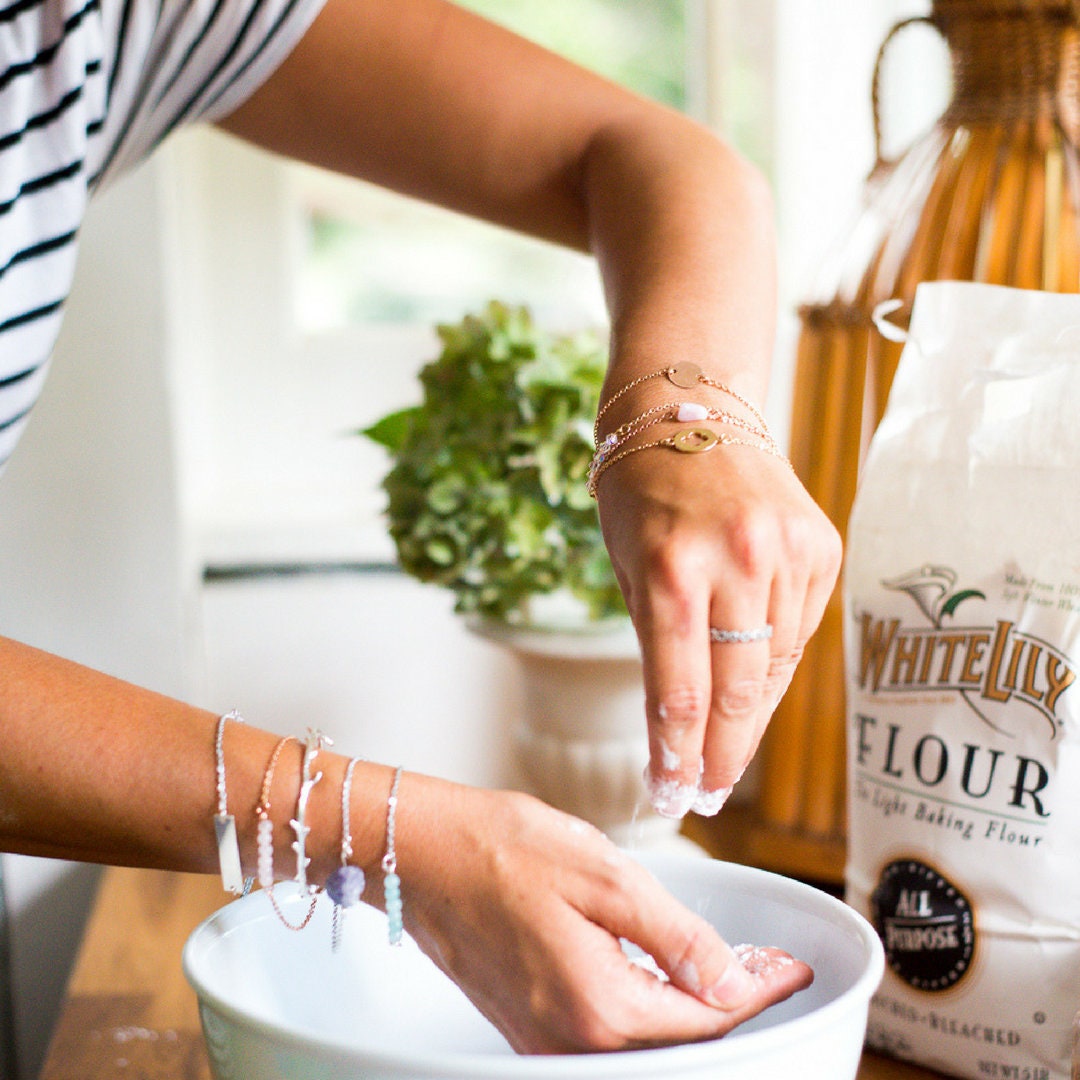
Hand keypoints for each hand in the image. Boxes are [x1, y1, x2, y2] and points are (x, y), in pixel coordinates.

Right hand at [397, 780, 811, 1052]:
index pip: (707, 1017)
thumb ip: (675, 936)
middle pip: (678, 1039)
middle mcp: (572, 1040)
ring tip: (726, 966)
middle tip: (767, 966)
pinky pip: (605, 1030)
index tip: (792, 971)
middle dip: (730, 1003)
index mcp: (600, 1006)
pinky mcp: (527, 1024)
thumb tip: (732, 981)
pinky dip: (646, 1006)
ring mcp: (545, 1038)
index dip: (758, 992)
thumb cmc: (503, 849)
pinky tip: (660, 971)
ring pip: (643, 1039)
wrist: (422, 853)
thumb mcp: (603, 875)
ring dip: (690, 1006)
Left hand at [596, 436, 840, 816]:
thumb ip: (656, 644)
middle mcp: (738, 559)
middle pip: (738, 692)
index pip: (679, 690)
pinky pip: (799, 630)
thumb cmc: (642, 493)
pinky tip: (753, 686)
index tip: (670, 794)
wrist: (692, 409)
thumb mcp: (627, 567)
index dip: (676, 755)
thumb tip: (679, 730)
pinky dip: (774, 664)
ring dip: (750, 720)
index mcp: (671, 567)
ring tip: (726, 756)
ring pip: (775, 668)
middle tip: (704, 796)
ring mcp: (787, 552)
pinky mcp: (821, 547)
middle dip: (720, 757)